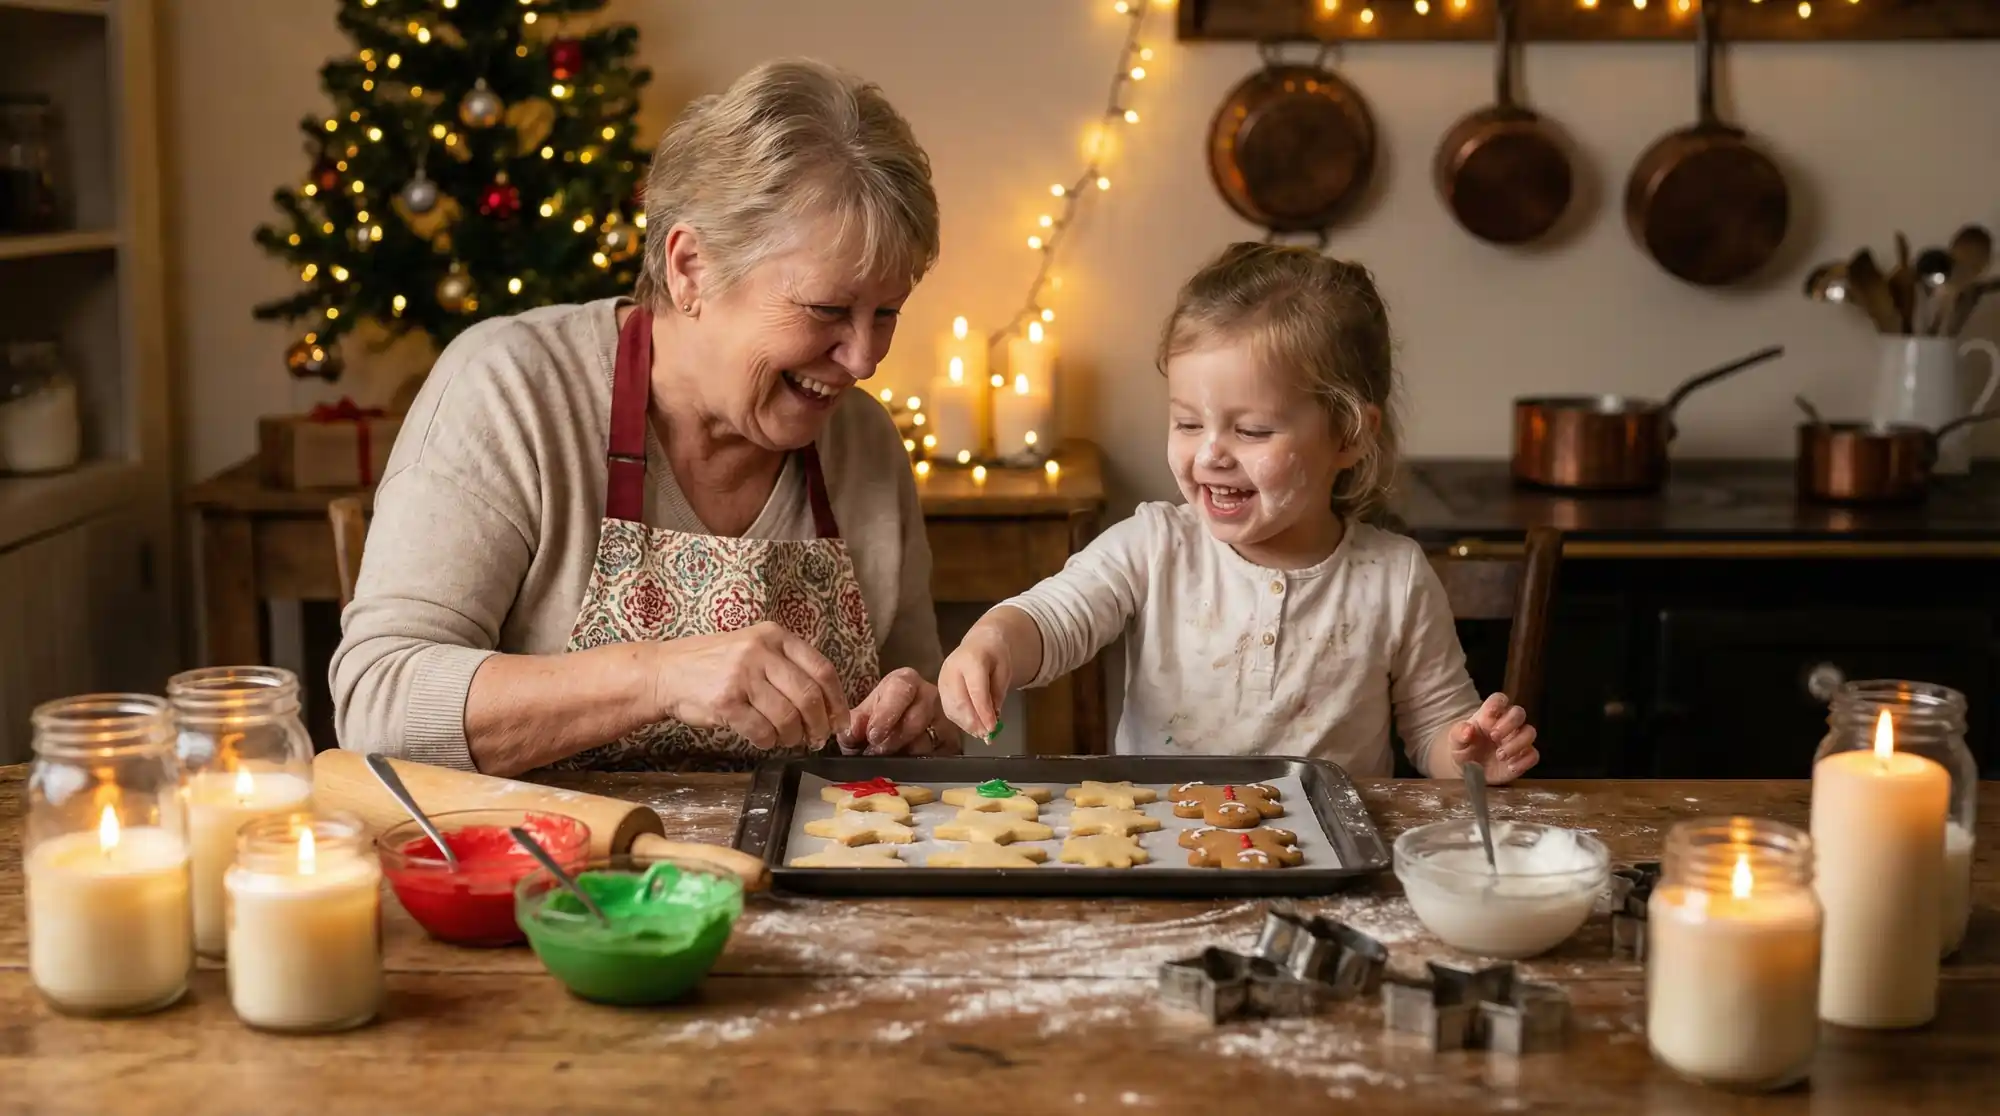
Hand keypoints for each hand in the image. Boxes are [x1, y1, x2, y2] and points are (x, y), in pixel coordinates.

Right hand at [651, 622, 850, 750]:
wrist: (665, 672)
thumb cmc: (714, 665)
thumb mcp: (753, 648)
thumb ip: (787, 666)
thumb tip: (826, 705)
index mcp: (775, 636)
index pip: (822, 669)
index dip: (838, 700)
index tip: (840, 721)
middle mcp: (761, 652)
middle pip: (809, 696)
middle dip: (819, 724)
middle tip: (816, 738)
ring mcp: (742, 676)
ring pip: (788, 717)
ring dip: (793, 737)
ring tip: (787, 740)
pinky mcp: (726, 701)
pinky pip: (762, 731)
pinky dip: (768, 742)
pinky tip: (764, 740)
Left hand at [841, 668, 958, 755]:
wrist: (898, 726)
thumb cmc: (880, 715)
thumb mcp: (863, 713)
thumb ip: (854, 722)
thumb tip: (852, 734)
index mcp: (905, 681)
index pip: (900, 691)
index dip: (885, 714)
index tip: (872, 735)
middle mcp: (930, 694)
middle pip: (915, 719)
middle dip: (892, 740)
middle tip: (876, 752)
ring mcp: (945, 717)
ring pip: (927, 741)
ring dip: (904, 754)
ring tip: (890, 758)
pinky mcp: (952, 741)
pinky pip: (938, 756)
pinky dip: (920, 764)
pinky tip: (908, 763)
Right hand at [938, 629, 1012, 740]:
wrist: (979, 643)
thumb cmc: (994, 656)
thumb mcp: (1004, 670)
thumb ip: (998, 693)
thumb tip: (993, 719)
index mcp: (971, 659)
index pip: (976, 689)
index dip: (983, 711)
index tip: (993, 728)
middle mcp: (952, 669)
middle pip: (959, 701)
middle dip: (974, 722)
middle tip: (987, 736)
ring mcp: (943, 679)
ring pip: (951, 708)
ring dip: (967, 725)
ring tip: (981, 734)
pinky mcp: (940, 688)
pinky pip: (948, 709)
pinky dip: (961, 721)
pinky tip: (972, 726)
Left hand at [1448, 692, 1539, 784]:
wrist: (1467, 770)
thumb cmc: (1463, 748)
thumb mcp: (1455, 742)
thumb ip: (1459, 733)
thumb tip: (1467, 729)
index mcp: (1489, 715)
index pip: (1499, 700)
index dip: (1498, 703)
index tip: (1489, 714)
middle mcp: (1506, 725)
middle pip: (1519, 713)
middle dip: (1509, 724)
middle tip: (1494, 737)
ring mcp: (1517, 740)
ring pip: (1530, 732)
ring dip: (1517, 744)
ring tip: (1500, 756)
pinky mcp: (1523, 757)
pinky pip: (1533, 755)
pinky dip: (1524, 761)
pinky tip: (1510, 767)